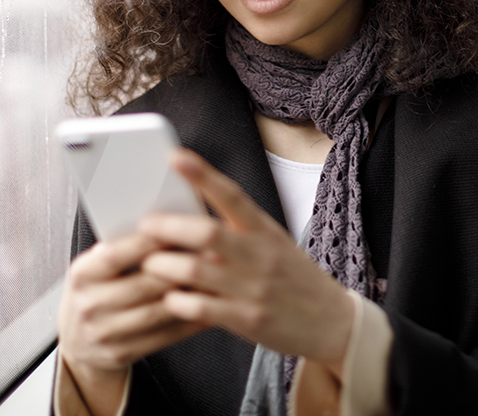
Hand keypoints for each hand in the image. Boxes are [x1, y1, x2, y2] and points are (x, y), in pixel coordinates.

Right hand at [57, 233, 204, 413]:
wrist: (79, 341)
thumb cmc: (95, 292)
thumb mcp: (95, 266)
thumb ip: (121, 248)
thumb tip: (165, 224)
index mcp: (81, 275)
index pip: (117, 255)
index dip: (150, 242)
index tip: (180, 228)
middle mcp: (89, 304)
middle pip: (144, 284)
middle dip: (181, 268)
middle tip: (212, 254)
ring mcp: (104, 332)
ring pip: (158, 312)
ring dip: (191, 296)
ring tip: (216, 279)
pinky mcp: (122, 353)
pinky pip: (164, 336)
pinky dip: (190, 322)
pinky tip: (209, 308)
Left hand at [139, 148, 355, 377]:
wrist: (332, 321)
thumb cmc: (295, 279)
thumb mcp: (275, 245)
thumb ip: (239, 232)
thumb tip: (190, 217)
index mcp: (265, 230)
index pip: (231, 195)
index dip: (201, 174)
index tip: (174, 157)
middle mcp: (260, 255)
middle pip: (206, 232)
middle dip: (167, 227)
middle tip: (145, 225)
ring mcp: (254, 288)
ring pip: (194, 269)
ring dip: (163, 266)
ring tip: (149, 264)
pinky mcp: (248, 320)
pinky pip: (200, 308)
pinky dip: (177, 301)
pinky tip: (170, 299)